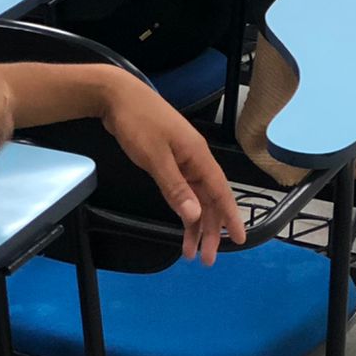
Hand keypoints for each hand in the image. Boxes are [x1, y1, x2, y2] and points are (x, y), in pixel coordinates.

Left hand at [100, 70, 245, 264]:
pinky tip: (180, 221)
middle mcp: (194, 157)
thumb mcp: (155, 158)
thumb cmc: (138, 122)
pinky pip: (182, 188)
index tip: (239, 240)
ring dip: (194, 223)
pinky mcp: (168, 157)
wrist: (117, 95)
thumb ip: (175, 188)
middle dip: (209, 230)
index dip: (230, 217)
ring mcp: (181, 157)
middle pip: (208, 198)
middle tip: (206, 260)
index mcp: (197, 155)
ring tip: (189, 252)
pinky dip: (182, 206)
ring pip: (195, 196)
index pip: (220, 191)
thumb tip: (195, 216)